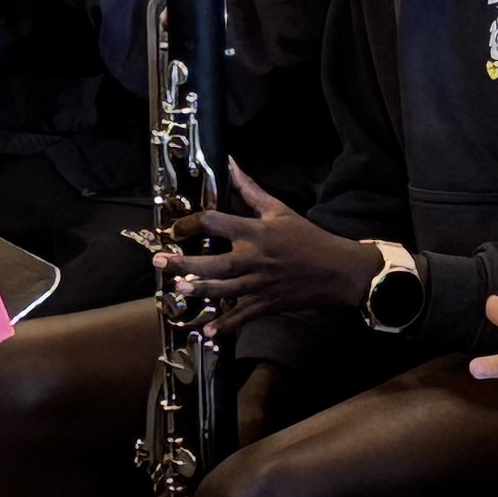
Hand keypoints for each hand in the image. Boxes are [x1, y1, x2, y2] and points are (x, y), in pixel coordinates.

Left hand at [163, 168, 389, 336]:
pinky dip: (226, 326)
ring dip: (199, 291)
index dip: (192, 223)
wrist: (337, 270)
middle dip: (184, 263)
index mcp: (256, 233)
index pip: (217, 223)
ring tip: (177, 290)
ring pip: (223, 290)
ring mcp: (259, 284)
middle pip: (214, 263)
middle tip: (159, 261)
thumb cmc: (307, 238)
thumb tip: (230, 164)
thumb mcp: (280, 210)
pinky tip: (207, 332)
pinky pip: (242, 317)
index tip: (174, 228)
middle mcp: (254, 259)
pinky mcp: (266, 304)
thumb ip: (250, 190)